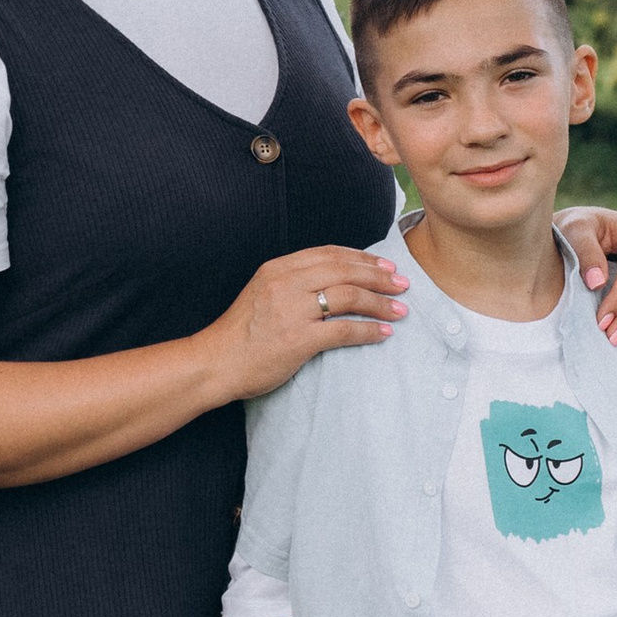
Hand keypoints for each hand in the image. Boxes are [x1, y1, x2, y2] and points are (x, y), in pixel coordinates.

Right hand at [204, 244, 406, 402]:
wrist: (215, 363)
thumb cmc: (241, 334)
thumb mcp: (262, 293)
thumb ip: (292, 283)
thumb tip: (331, 281)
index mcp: (277, 269)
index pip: (329, 254)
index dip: (361, 258)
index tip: (384, 265)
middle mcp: (286, 283)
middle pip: (344, 271)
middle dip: (379, 276)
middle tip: (402, 283)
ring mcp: (292, 311)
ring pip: (349, 297)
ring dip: (380, 302)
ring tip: (399, 308)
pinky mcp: (298, 340)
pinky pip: (344, 330)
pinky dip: (368, 330)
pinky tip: (383, 333)